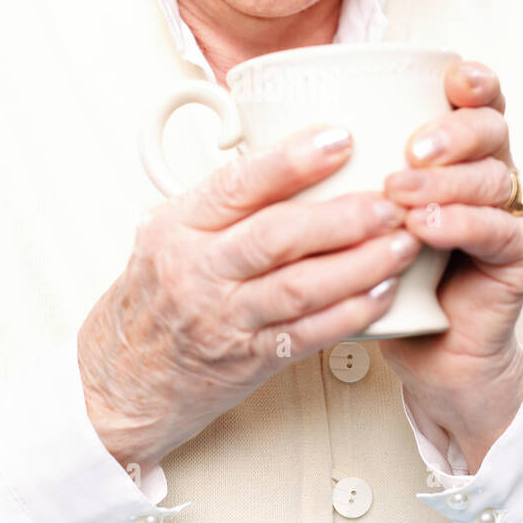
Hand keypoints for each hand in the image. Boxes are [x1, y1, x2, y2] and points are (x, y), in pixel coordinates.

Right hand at [77, 125, 421, 469]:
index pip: (236, 184)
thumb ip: (223, 204)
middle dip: (342, 216)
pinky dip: (351, 314)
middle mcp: (197, 272)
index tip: (340, 139)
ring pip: (300, 287)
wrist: (119, 383)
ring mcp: (222, 320)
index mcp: (178, 228)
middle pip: (276, 236)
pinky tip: (383, 293)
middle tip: (390, 201)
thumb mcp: (168, 236)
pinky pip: (307, 335)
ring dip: (360, 264)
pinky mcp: (247, 361)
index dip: (292, 160)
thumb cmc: (152, 302)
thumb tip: (294, 156)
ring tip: (402, 242)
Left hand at [380, 59, 522, 472]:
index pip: (475, 99)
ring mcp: (513, 212)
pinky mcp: (522, 255)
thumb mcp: (358, 214)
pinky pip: (500, 231)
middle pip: (491, 130)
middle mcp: (492, 172)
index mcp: (457, 150)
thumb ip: (341, 169)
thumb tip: (263, 125)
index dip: (472, 81)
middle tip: (413, 148)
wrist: (427, 352)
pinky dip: (462, 225)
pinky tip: (426, 228)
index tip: (452, 75)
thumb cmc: (388, 274)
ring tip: (400, 192)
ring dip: (446, 182)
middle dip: (455, 131)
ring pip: (494, 178)